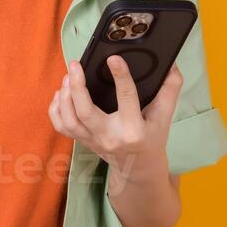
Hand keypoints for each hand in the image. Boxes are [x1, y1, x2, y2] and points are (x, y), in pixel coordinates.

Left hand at [48, 58, 183, 188]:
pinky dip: (55, 109)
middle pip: (86, 112)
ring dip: (65, 96)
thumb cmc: (152, 138)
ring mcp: (93, 141)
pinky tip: (61, 93)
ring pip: (70, 120)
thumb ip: (170, 90)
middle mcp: (110, 137)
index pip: (126, 99)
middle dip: (77, 87)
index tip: (113, 58)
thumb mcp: (165, 117)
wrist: (139, 168)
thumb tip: (171, 65)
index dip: (120, 77)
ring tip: (69, 76)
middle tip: (76, 65)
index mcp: (134, 130)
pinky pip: (61, 127)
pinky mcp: (82, 141)